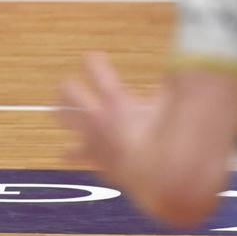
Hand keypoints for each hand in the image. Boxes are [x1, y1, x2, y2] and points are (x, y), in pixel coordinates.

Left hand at [56, 53, 158, 179]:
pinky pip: (75, 154)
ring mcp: (92, 137)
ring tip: (60, 108)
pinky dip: (71, 153)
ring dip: (63, 112)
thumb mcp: (169, 111)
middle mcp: (99, 117)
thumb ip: (169, 92)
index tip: (92, 57)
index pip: (97, 70)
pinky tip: (65, 154)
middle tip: (71, 84)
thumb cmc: (164, 143)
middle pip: (70, 91)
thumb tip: (176, 77)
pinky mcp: (93, 157)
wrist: (153, 178)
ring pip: (65, 117)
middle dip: (69, 86)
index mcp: (116, 101)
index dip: (94, 62)